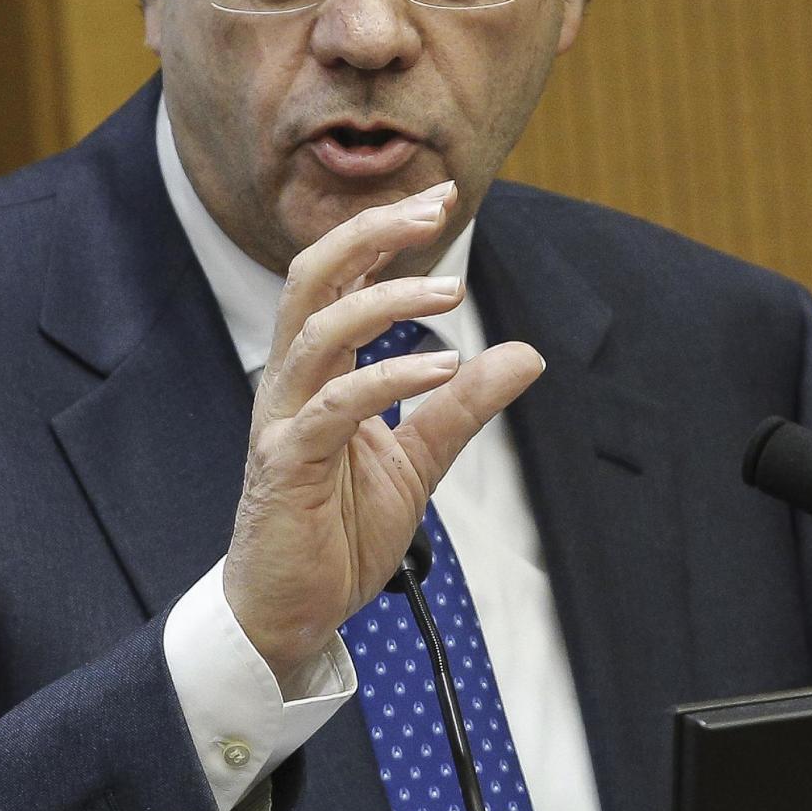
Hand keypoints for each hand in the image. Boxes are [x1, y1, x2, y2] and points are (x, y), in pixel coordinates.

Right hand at [222, 181, 544, 684]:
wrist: (291, 611)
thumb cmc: (337, 529)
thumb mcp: (418, 458)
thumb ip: (463, 405)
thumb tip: (526, 354)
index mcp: (318, 371)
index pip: (340, 277)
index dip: (384, 232)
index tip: (440, 199)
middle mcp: (293, 381)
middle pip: (313, 277)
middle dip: (371, 233)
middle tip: (434, 208)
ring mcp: (285, 420)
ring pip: (320, 329)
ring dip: (387, 299)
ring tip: (451, 291)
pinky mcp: (287, 465)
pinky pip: (335, 407)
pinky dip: (389, 376)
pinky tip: (443, 366)